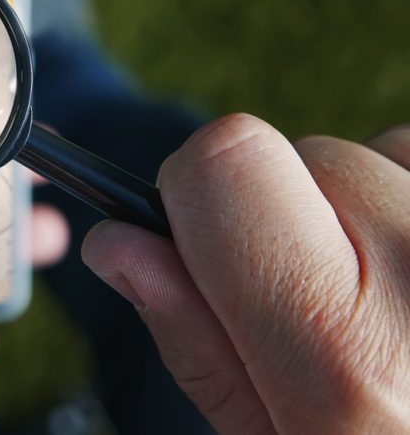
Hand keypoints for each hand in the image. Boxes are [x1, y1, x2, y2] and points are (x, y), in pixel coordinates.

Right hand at [82, 114, 409, 432]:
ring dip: (376, 208)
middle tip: (331, 306)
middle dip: (294, 214)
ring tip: (402, 300)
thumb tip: (121, 243)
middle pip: (306, 151)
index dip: (198, 194)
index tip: (213, 243)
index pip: (227, 159)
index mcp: (348, 355)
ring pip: (387, 148)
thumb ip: (196, 339)